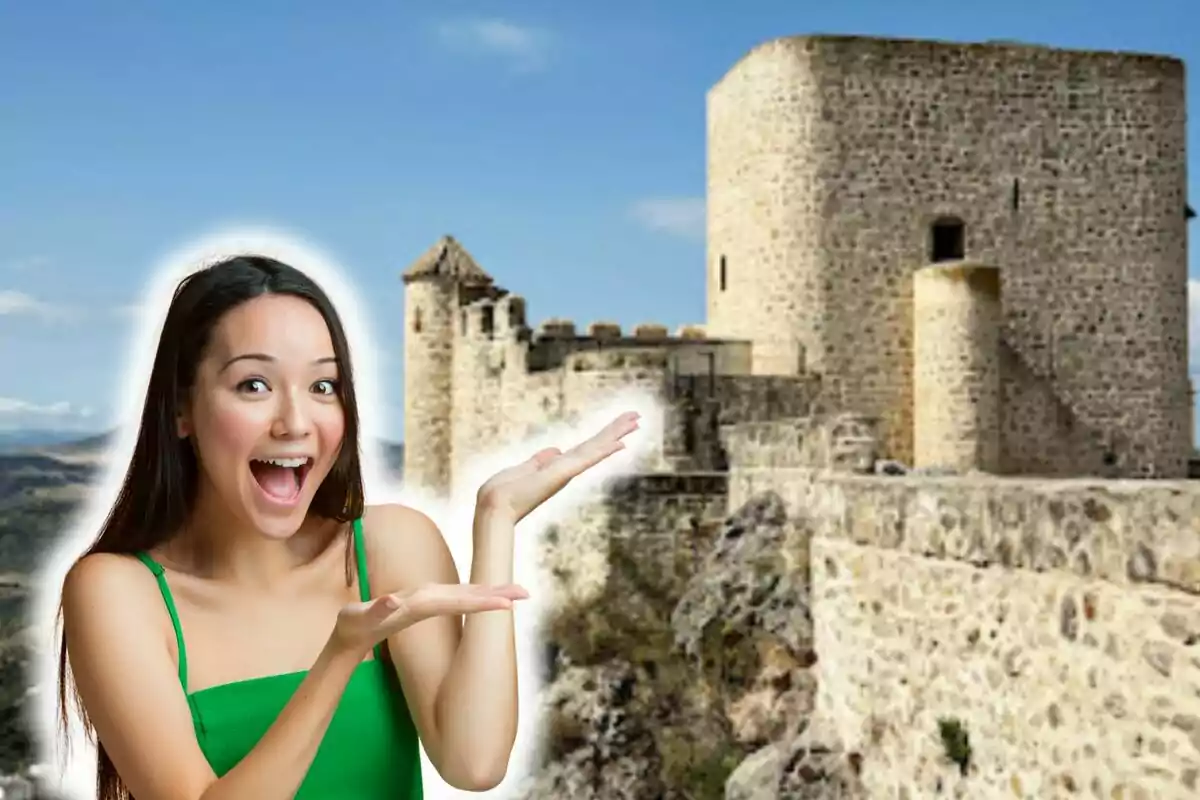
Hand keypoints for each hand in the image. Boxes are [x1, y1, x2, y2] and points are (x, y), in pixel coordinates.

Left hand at [328, 583, 529, 657]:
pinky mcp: (429, 603)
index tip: (505, 603)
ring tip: (518, 595)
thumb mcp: (360, 619)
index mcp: (417, 600)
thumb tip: (394, 600)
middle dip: (495, 593)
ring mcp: (429, 598)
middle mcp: (426, 596)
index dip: (480, 601)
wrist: (349, 627)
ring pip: (466, 594)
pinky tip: (496, 599)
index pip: (454, 599)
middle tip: (524, 594)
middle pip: (466, 593)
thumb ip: (379, 609)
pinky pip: (458, 599)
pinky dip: (477, 597)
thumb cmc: (355, 625)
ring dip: (491, 593)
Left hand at [475, 411, 640, 523]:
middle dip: (616, 431)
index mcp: (557, 468)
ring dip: (616, 434)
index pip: (585, 449)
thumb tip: (555, 450)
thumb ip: (539, 460)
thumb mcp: (522, 469)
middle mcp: (566, 470)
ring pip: (596, 448)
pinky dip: (604, 450)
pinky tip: (621, 443)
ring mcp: (566, 473)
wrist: (493, 508)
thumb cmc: (502, 493)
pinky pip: (587, 459)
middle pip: (596, 446)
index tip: (619, 427)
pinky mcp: (562, 474)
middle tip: (637, 418)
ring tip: (636, 420)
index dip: (603, 437)